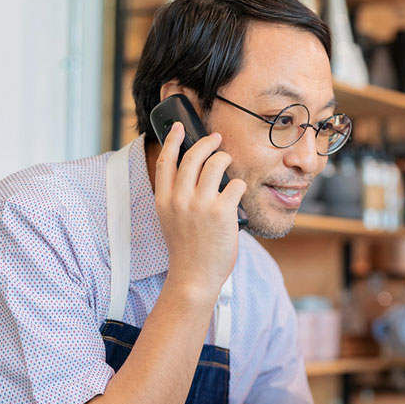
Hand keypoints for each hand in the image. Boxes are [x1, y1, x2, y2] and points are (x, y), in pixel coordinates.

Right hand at [154, 122, 245, 303]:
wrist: (194, 276)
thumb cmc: (187, 249)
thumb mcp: (172, 220)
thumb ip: (178, 197)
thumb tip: (195, 172)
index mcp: (164, 200)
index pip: (166, 161)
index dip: (172, 140)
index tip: (178, 127)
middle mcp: (180, 199)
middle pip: (193, 157)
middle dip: (207, 143)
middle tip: (216, 139)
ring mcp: (201, 204)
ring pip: (216, 164)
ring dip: (225, 160)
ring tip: (229, 163)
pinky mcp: (222, 211)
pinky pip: (236, 185)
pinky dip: (239, 186)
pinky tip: (238, 194)